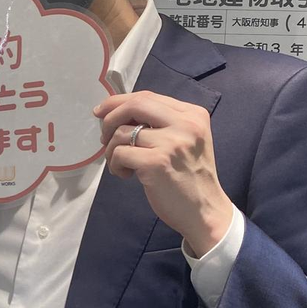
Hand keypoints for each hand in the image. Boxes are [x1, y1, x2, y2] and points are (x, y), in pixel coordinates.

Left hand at [95, 91, 233, 256]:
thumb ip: (161, 123)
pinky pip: (119, 153)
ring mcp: (171, 143)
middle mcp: (185, 124)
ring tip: (121, 164)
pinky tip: (126, 175)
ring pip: (122, 132)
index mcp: (193, 114)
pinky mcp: (156, 163)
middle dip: (110, 117)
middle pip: (135, 104)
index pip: (148, 96)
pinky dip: (115, 165)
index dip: (119, 102)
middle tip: (103, 137)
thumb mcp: (185, 140)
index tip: (102, 111)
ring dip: (111, 150)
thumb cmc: (190, 177)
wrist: (205, 211)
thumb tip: (118, 112)